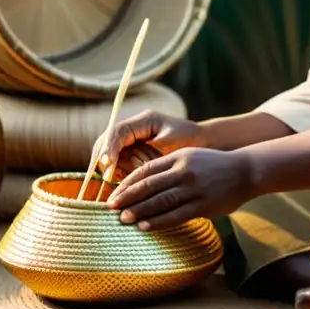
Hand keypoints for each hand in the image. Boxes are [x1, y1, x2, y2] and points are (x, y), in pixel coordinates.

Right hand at [93, 110, 207, 182]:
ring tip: (119, 181)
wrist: (205, 146)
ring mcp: (132, 143)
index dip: (109, 146)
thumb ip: (150, 149)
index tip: (108, 163)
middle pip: (106, 143)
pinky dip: (119, 176)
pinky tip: (122, 187)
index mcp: (143, 121)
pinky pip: (119, 167)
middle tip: (107, 177)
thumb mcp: (172, 143)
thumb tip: (127, 163)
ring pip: (110, 157)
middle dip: (104, 160)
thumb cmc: (191, 142)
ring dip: (113, 169)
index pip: (118, 131)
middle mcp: (134, 130)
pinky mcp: (133, 157)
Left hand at [107, 147, 254, 230]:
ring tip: (124, 219)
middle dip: (127, 198)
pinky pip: (175, 215)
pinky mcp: (202, 205)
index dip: (127, 183)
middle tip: (111, 208)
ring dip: (139, 211)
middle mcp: (184, 172)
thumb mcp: (190, 156)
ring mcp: (193, 189)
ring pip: (159, 202)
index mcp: (179, 157)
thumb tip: (142, 184)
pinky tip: (145, 226)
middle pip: (148, 186)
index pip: (146, 170)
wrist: (245, 171)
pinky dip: (158, 222)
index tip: (114, 194)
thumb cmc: (214, 165)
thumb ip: (169, 167)